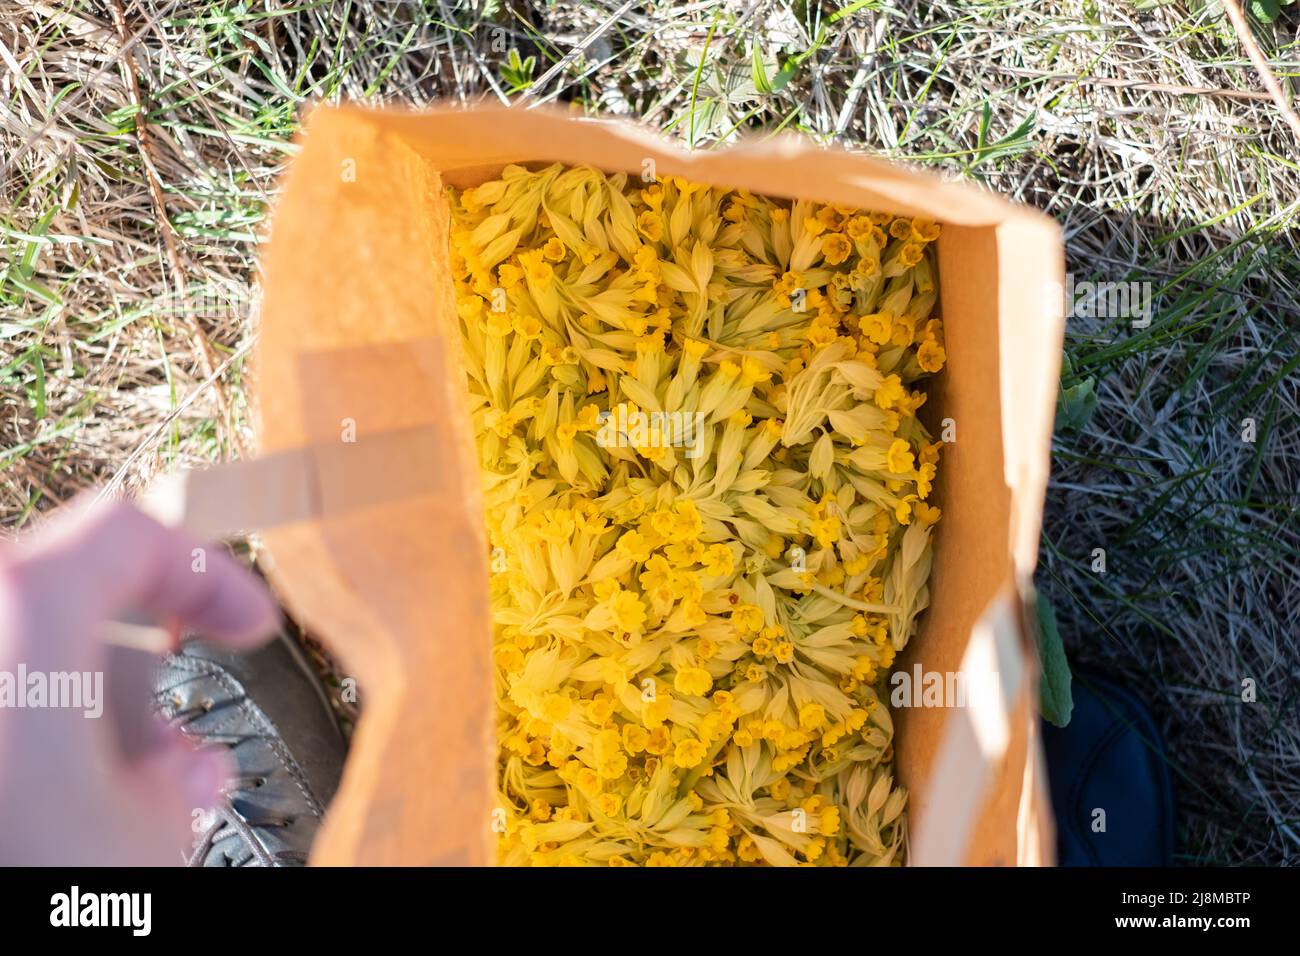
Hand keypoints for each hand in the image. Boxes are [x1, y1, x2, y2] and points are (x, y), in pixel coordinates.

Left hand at [0, 498, 276, 864]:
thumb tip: (177, 771)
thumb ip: (178, 770)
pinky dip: (13, 735)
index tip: (245, 626)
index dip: (209, 575)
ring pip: (8, 655)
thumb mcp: (142, 833)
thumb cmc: (16, 876)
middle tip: (173, 744)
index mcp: (21, 616)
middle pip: (63, 599)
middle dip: (133, 671)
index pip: (130, 534)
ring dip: (72, 716)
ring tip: (104, 801)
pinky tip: (41, 807)